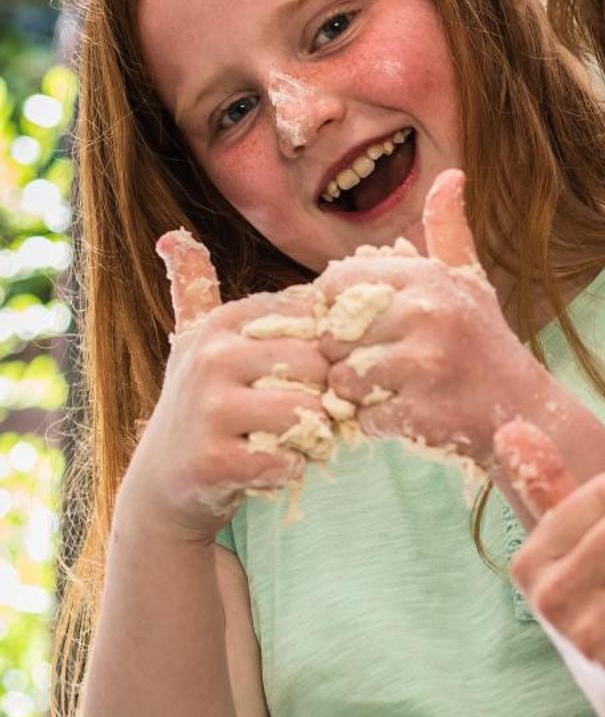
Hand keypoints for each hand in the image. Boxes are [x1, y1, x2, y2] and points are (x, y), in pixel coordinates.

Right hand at [121, 232, 332, 541]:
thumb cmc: (202, 402)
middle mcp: (213, 356)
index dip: (328, 352)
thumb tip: (171, 235)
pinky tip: (270, 468)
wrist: (164, 481)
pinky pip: (289, 460)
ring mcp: (210, 408)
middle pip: (318, 365)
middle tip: (307, 416)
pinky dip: (292, 469)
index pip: (313, 318)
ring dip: (313, 436)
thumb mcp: (197, 340)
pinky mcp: (213, 460)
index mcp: (224, 321)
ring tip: (291, 440)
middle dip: (326, 396)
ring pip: (307, 413)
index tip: (309, 376)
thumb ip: (197, 286)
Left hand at [317, 171, 545, 462]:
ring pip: (343, 379)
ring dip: (359, 394)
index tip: (361, 327)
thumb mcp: (469, 281)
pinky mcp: (424, 412)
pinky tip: (407, 415)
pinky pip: (365, 418)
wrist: (525, 410)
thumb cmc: (486, 345)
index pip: (335, 283)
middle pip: (333, 336)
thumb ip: (448, 230)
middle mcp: (428, 312)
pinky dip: (378, 424)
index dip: (335, 310)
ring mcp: (426, 364)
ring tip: (392, 390)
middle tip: (382, 366)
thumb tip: (452, 174)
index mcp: (428, 277)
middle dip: (346, 358)